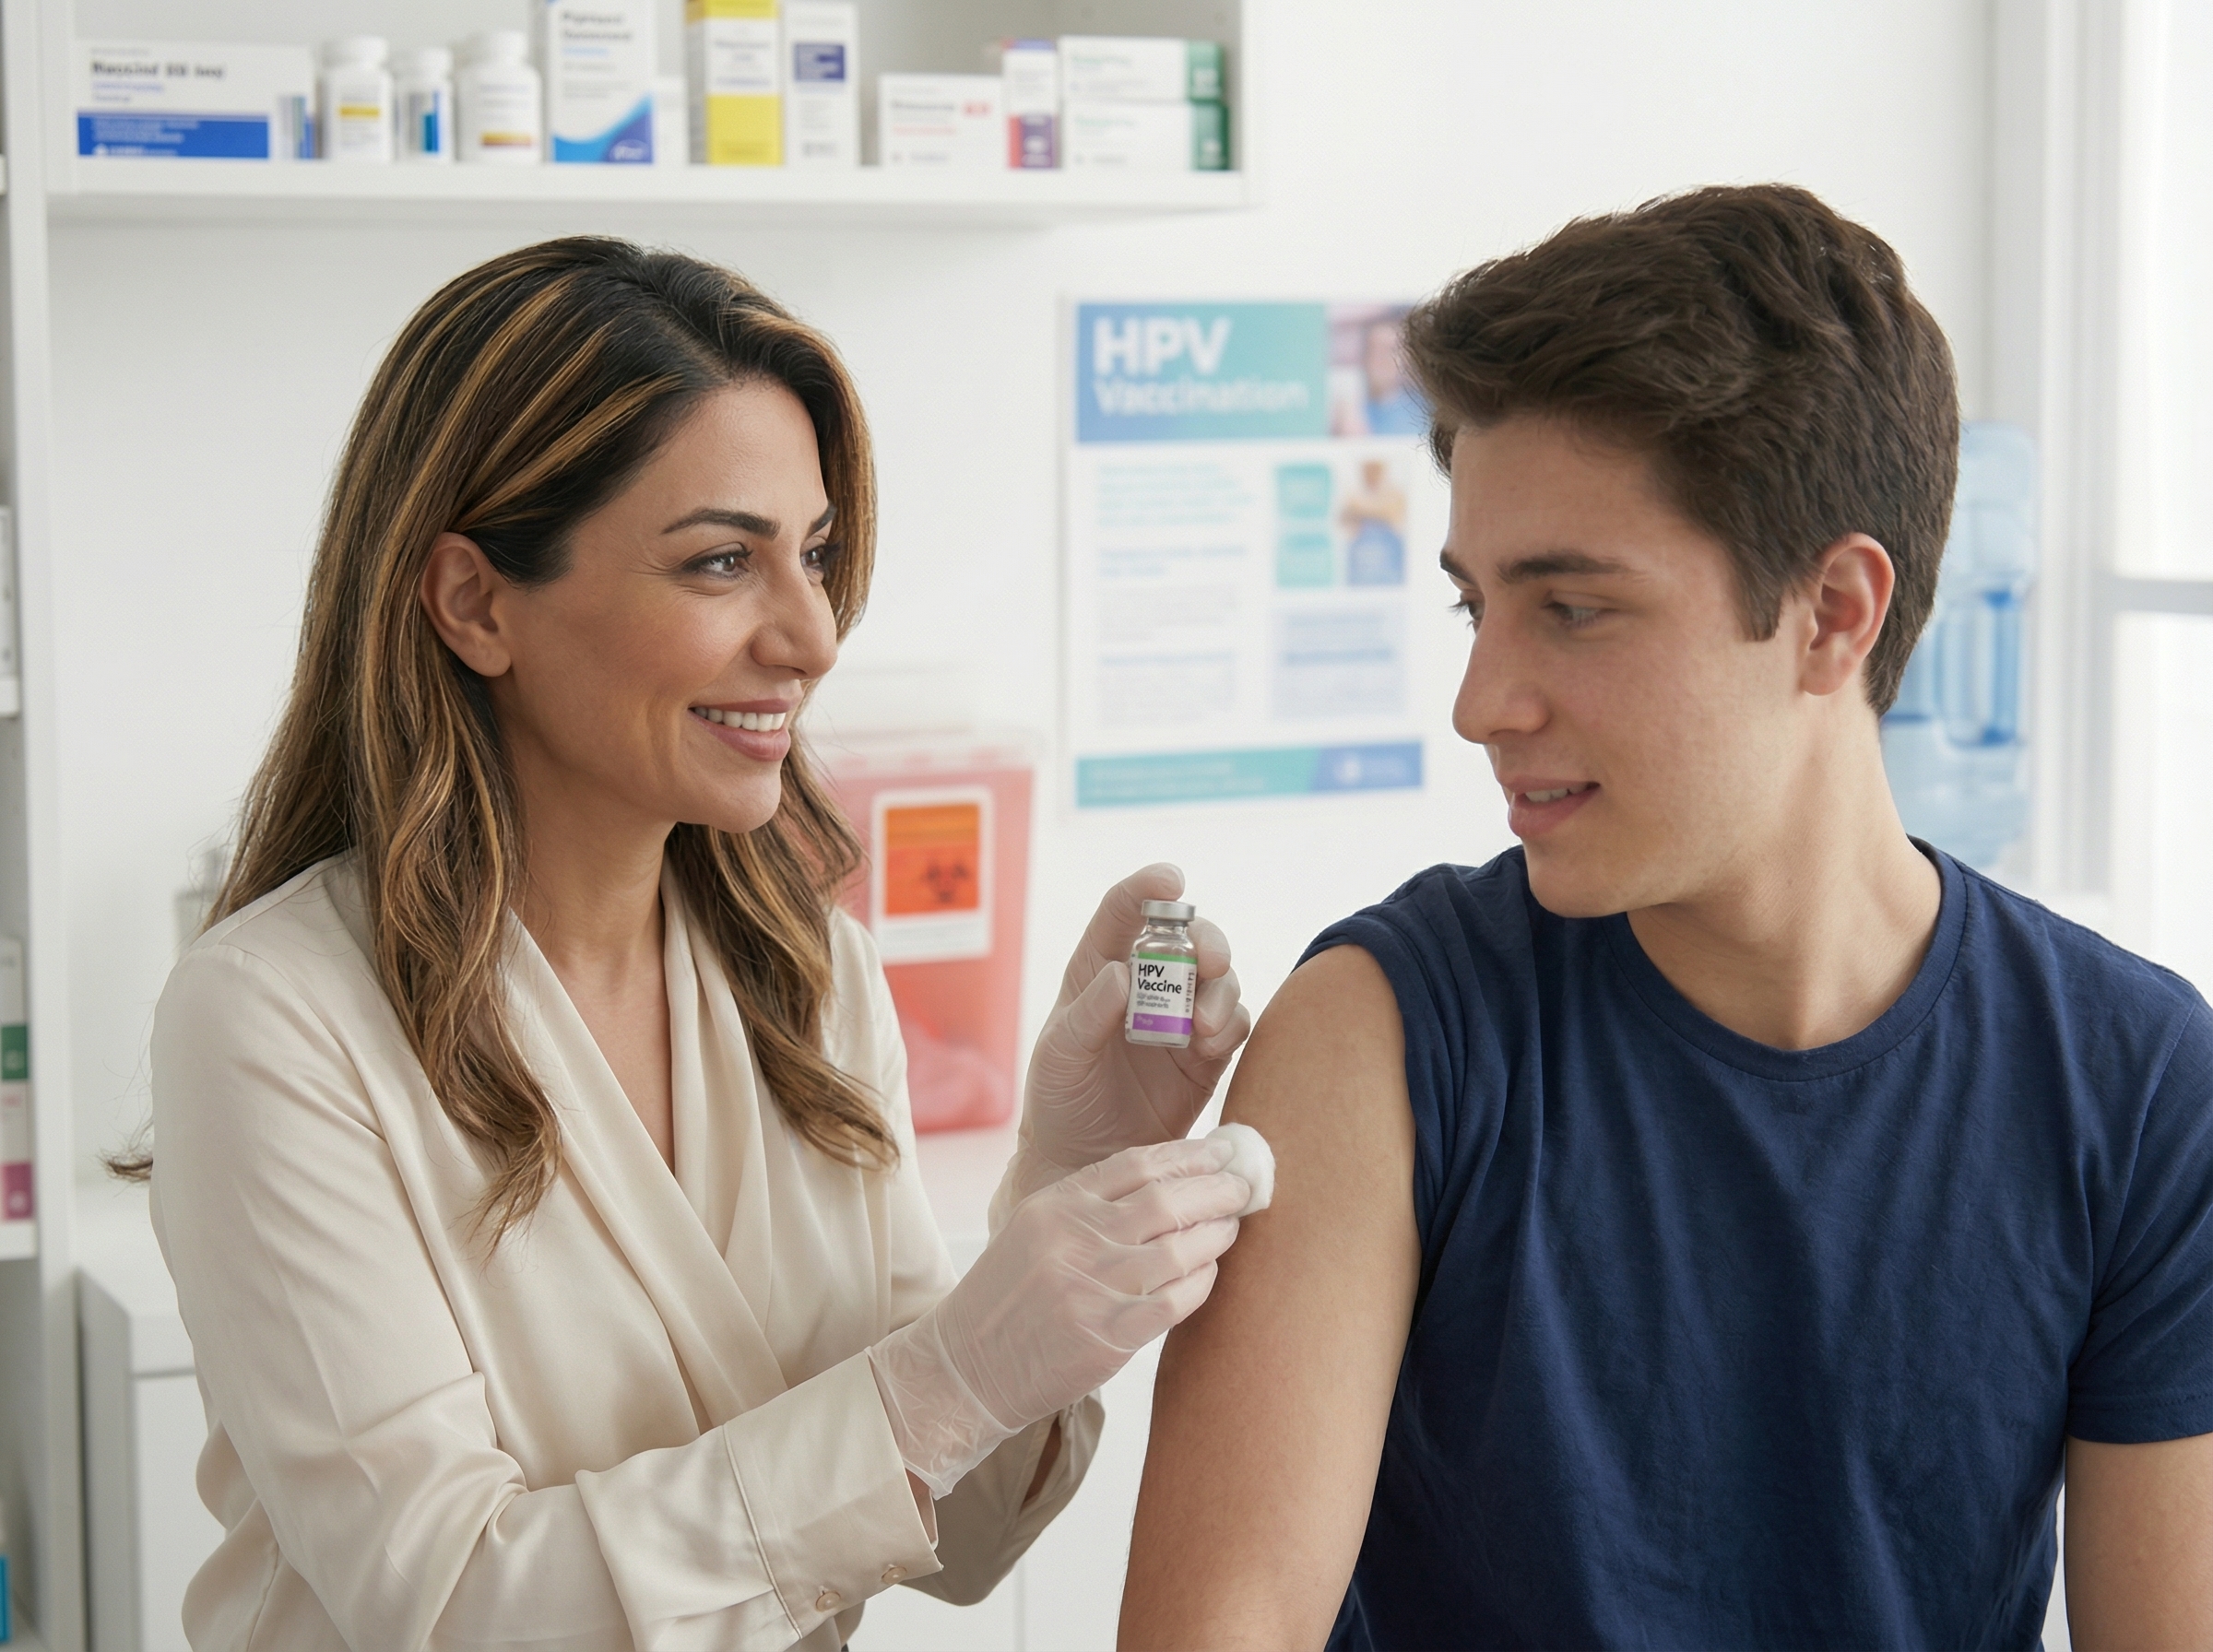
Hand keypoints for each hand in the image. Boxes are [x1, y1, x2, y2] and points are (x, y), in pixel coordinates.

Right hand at [870, 1137, 1249, 1495]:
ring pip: (1179, 1246)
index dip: (1188, 1154)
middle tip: (1245, 1184)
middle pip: (1166, 1199)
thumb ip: (1090, 1202)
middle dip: (1216, 1188)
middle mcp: (1075, 1239)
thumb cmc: (1010, 1294)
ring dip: (1218, 1231)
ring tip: (1234, 1224)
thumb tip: (1166, 1180)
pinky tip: (1212, 1271)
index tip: (1220, 1152)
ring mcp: (1093, 1288)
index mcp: (1056, 1205)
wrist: (967, 1365)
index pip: (1136, 1163)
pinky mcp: (1109, 1337)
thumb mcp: (1034, 1227)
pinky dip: (1203, 1280)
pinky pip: (1175, 1300)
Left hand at [997, 865, 1252, 1223]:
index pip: (1124, 915)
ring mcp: (1179, 1022)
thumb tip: (1123, 972)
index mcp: (1098, 972)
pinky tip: (1210, 1046)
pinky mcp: (1205, 1058)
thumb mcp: (1059, 1057)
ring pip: (1218, 981)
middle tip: (1209, 961)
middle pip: (1188, 942)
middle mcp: (1145, 989)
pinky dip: (1231, 1026)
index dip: (1147, 888)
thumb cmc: (1060, 1102)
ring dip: (1220, 991)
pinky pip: (1234, 1026)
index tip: (1170, 878)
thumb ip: (1089, 1014)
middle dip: (1205, 941)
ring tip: (1203, 1028)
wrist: (1084, 1164)